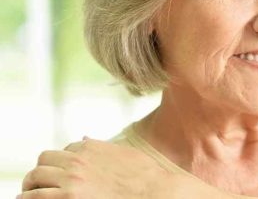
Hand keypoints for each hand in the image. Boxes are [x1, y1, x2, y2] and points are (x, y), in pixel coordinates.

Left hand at [20, 138, 171, 198]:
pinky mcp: (68, 198)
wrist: (154, 192)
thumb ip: (102, 148)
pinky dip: (30, 198)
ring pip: (35, 176)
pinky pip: (35, 196)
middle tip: (41, 184)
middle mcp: (77, 161)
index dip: (63, 164)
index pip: (64, 151)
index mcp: (91, 149)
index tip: (64, 175)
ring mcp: (71, 180)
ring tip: (32, 195)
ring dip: (31, 185)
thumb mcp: (124, 154)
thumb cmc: (146, 177)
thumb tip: (85, 137)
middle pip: (44, 160)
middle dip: (42, 172)